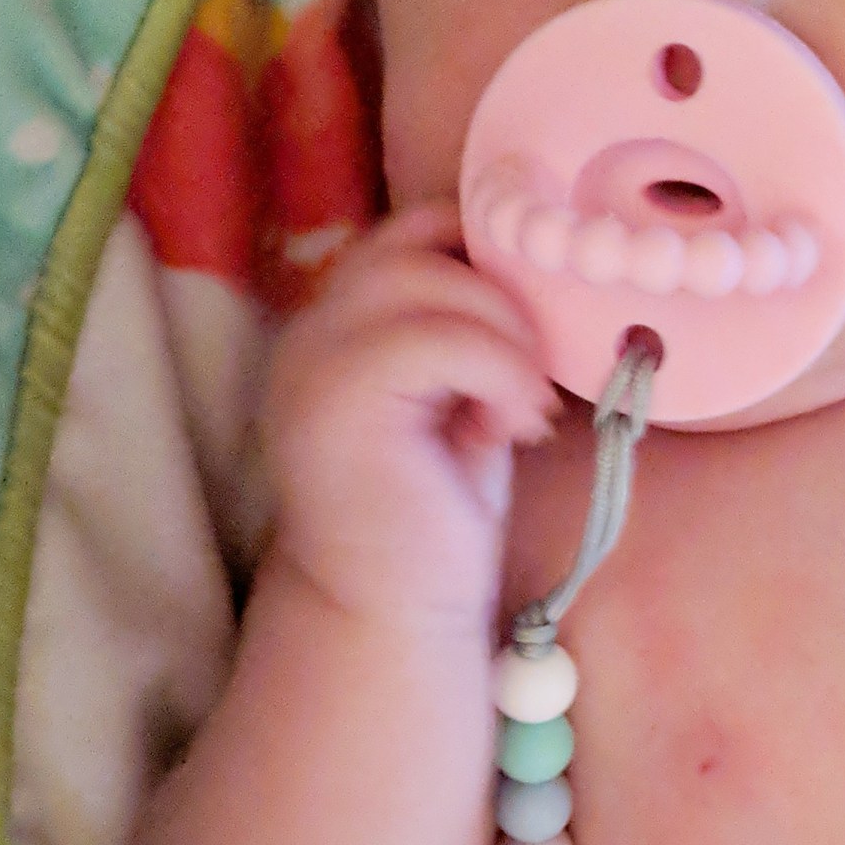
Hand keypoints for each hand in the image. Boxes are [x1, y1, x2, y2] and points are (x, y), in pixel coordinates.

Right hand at [261, 199, 561, 625]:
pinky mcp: (336, 405)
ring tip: (523, 405)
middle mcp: (310, 331)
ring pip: (423, 278)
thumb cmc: (435, 511)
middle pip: (412, 240)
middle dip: (498, 292)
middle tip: (532, 372)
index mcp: (339, 324)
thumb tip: (534, 266)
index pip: (409, 229)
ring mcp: (313, 364)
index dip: (481, 251)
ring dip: (502, 332)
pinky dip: (499, 370)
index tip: (529, 319)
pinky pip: (438, 338)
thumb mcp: (460, 396)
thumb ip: (471, 327)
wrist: (390, 616)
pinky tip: (513, 428)